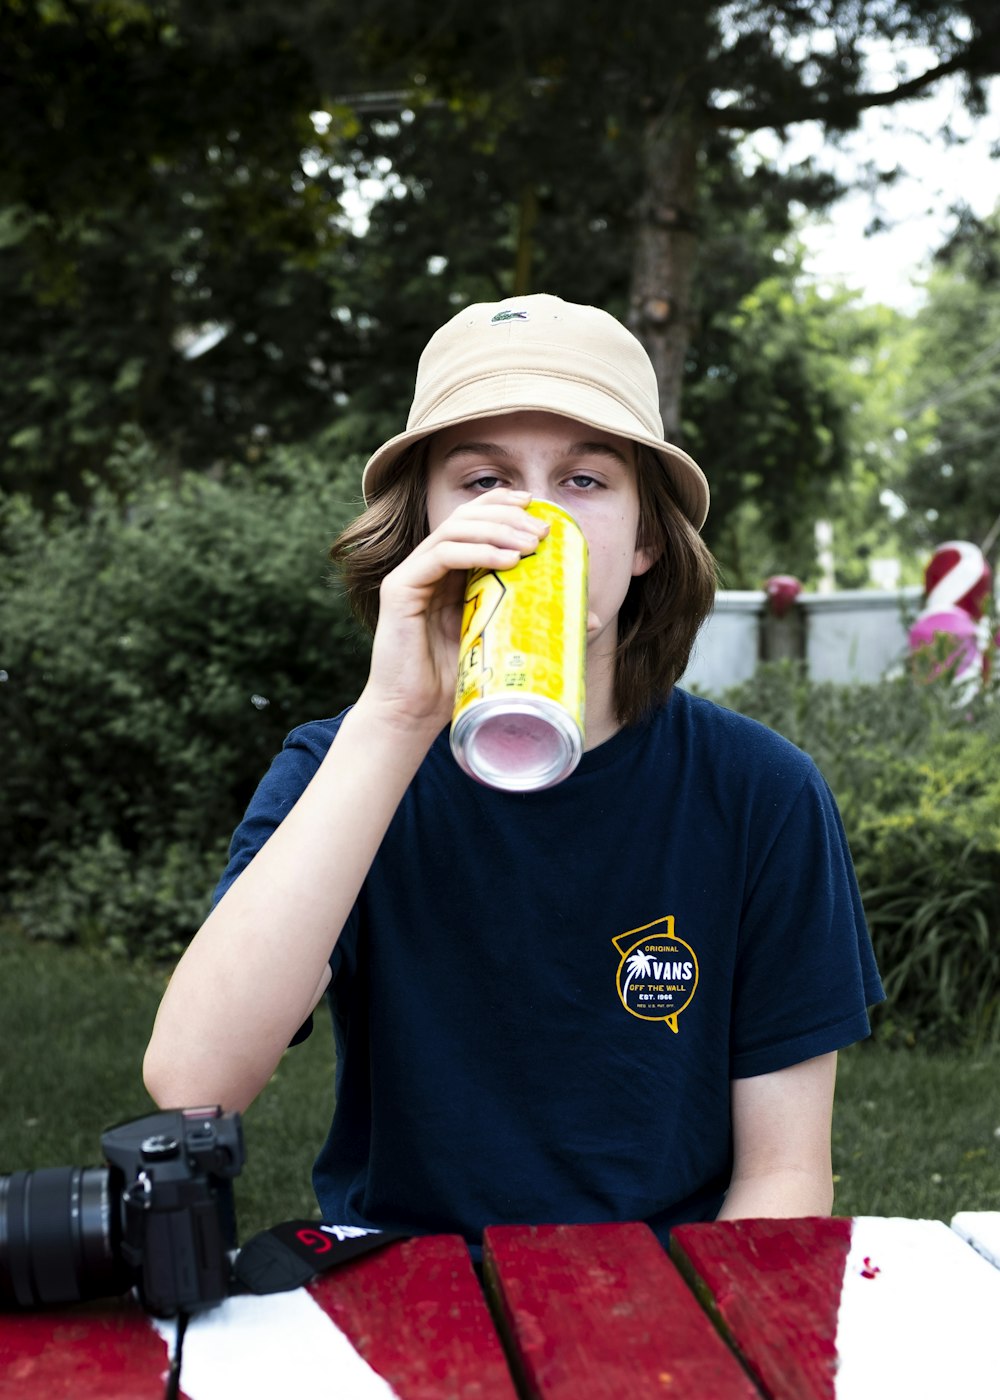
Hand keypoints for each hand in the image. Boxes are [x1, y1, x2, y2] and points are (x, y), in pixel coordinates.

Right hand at [359, 489, 548, 734]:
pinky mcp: (400, 588)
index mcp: (450, 571)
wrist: (414, 714)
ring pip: (454, 530)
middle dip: (507, 518)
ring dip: (497, 530)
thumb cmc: (456, 681)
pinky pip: (441, 555)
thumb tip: (595, 618)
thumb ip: (540, 624)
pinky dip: (477, 552)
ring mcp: (412, 574)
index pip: (473, 520)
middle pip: (466, 518)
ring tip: (531, 545)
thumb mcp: (505, 643)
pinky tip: (508, 561)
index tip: (537, 507)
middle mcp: (428, 566)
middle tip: (542, 532)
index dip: (502, 505)